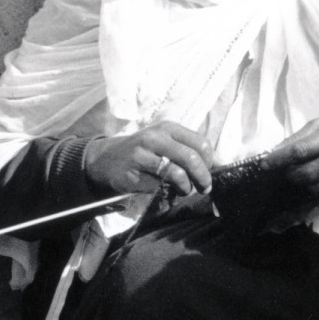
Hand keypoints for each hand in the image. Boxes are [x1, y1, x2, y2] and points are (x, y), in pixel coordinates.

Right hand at [83, 121, 212, 196]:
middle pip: (191, 158)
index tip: (208, 171)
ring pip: (178, 173)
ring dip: (187, 187)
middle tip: (205, 188)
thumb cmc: (143, 153)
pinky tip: (167, 191)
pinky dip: (169, 191)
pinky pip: (160, 185)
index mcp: (168, 128)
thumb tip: (211, 166)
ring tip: (185, 191)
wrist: (107, 160)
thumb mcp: (164, 142)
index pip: (201, 143)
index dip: (209, 161)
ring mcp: (143, 154)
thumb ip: (185, 149)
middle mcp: (156, 138)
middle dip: (203, 177)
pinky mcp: (135, 172)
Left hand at [261, 110, 318, 199]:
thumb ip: (299, 137)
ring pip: (315, 188)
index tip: (264, 164)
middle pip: (306, 174)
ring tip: (305, 173)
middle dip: (290, 174)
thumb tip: (275, 152)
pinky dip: (317, 189)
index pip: (301, 150)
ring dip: (303, 184)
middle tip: (287, 170)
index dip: (279, 159)